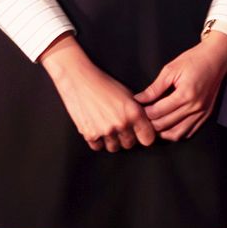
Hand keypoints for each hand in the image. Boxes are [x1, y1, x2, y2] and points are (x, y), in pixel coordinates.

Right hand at [39, 35, 155, 150]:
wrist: (79, 79)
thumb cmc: (104, 84)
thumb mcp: (127, 94)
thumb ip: (138, 112)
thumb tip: (146, 125)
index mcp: (134, 112)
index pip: (148, 139)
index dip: (144, 136)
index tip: (140, 134)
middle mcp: (121, 123)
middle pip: (129, 144)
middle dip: (126, 138)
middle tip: (120, 128)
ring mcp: (105, 130)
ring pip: (114, 147)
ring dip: (112, 141)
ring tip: (107, 127)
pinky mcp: (90, 134)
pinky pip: (98, 147)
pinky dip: (98, 141)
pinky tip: (96, 128)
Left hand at [136, 31, 226, 139]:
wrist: (216, 58)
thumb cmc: (194, 60)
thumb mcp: (170, 69)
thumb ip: (154, 88)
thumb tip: (139, 99)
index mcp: (185, 94)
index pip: (158, 112)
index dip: (144, 113)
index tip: (138, 109)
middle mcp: (195, 107)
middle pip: (165, 125)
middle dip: (150, 124)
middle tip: (142, 118)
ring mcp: (202, 113)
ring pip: (177, 133)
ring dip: (163, 132)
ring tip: (153, 125)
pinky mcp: (206, 114)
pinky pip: (189, 132)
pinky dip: (177, 132)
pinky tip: (169, 126)